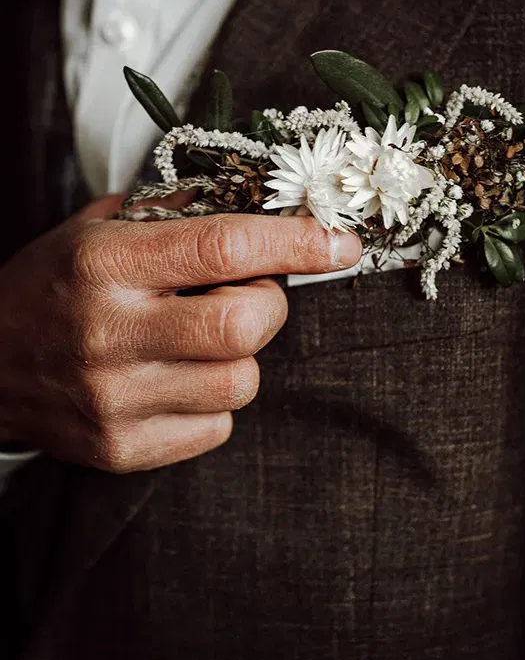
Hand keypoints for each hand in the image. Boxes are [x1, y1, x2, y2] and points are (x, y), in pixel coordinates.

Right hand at [0, 198, 360, 472]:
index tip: (337, 240)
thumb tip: (269, 210)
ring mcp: (115, 400)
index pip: (225, 246)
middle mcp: (110, 334)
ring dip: (240, 354)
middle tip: (246, 293)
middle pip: (245, 325)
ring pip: (240, 382)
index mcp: (108, 265)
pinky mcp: (122, 448)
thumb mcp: (99, 229)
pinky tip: (178, 377)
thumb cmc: (51, 286)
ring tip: (197, 338)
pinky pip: (217, 427)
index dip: (296, 241)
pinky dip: (215, 400)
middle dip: (269, 304)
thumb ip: (179, 216)